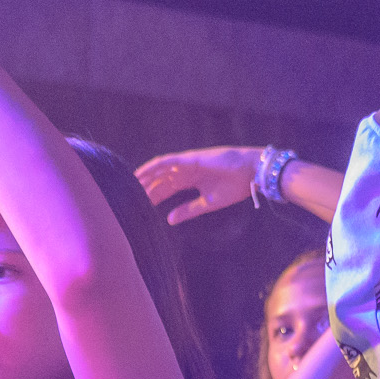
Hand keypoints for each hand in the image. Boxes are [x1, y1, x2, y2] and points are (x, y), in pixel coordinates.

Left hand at [137, 147, 258, 224]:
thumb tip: (169, 220)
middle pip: (160, 179)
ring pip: (159, 170)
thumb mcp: (208, 203)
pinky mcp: (189, 158)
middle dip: (145, 188)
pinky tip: (140, 174)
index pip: (166, 188)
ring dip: (144, 178)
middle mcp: (186, 171)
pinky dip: (152, 167)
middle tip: (129, 199)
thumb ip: (189, 210)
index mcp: (192, 181)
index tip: (140, 206)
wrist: (251, 173)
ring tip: (128, 186)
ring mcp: (187, 163)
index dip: (153, 196)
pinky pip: (165, 162)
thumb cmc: (236, 187)